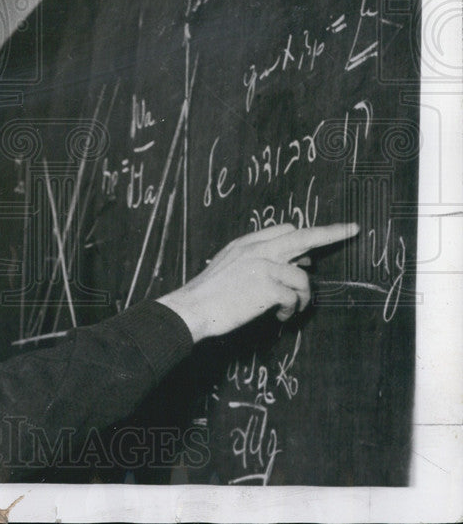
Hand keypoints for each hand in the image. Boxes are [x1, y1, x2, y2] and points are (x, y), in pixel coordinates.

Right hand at [156, 222, 358, 341]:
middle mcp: (257, 250)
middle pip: (303, 236)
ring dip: (304, 296)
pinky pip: (294, 298)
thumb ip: (255, 260)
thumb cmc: (209, 293)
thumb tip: (292, 265)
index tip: (324, 235)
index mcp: (246, 243)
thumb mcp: (228, 266)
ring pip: (303, 277)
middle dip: (332, 232)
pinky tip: (280, 315)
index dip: (305, 235)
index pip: (284, 229)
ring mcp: (263, 267)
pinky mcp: (268, 287)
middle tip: (353, 229)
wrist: (192, 308)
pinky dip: (291, 309)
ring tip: (292, 308)